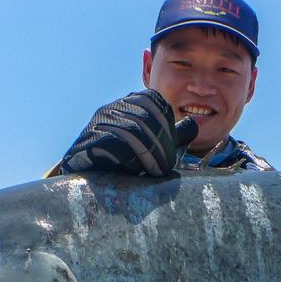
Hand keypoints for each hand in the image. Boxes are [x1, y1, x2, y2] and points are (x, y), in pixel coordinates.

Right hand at [60, 90, 197, 176]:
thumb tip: (193, 125)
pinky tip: (136, 171)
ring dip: (149, 154)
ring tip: (156, 172)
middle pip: (144, 117)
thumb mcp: (150, 146)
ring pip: (131, 130)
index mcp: (127, 104)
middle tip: (167, 167)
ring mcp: (97, 123)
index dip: (166, 123)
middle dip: (161, 144)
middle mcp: (111, 108)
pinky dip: (129, 158)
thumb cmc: (122, 162)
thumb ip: (169, 136)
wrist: (87, 180)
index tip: (172, 148)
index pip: (153, 100)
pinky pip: (112, 143)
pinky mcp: (86, 140)